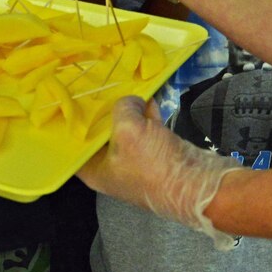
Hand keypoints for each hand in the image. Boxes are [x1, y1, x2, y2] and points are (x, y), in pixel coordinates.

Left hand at [79, 97, 243, 248]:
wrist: (199, 186)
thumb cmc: (154, 165)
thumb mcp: (129, 129)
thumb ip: (122, 108)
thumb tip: (131, 101)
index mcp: (96, 171)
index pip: (74, 146)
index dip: (72, 123)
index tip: (72, 99)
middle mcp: (112, 168)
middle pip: (100, 134)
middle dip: (103, 110)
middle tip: (98, 85)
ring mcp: (136, 161)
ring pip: (125, 129)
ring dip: (128, 109)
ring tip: (125, 85)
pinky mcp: (157, 155)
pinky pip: (146, 130)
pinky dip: (147, 115)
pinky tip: (148, 98)